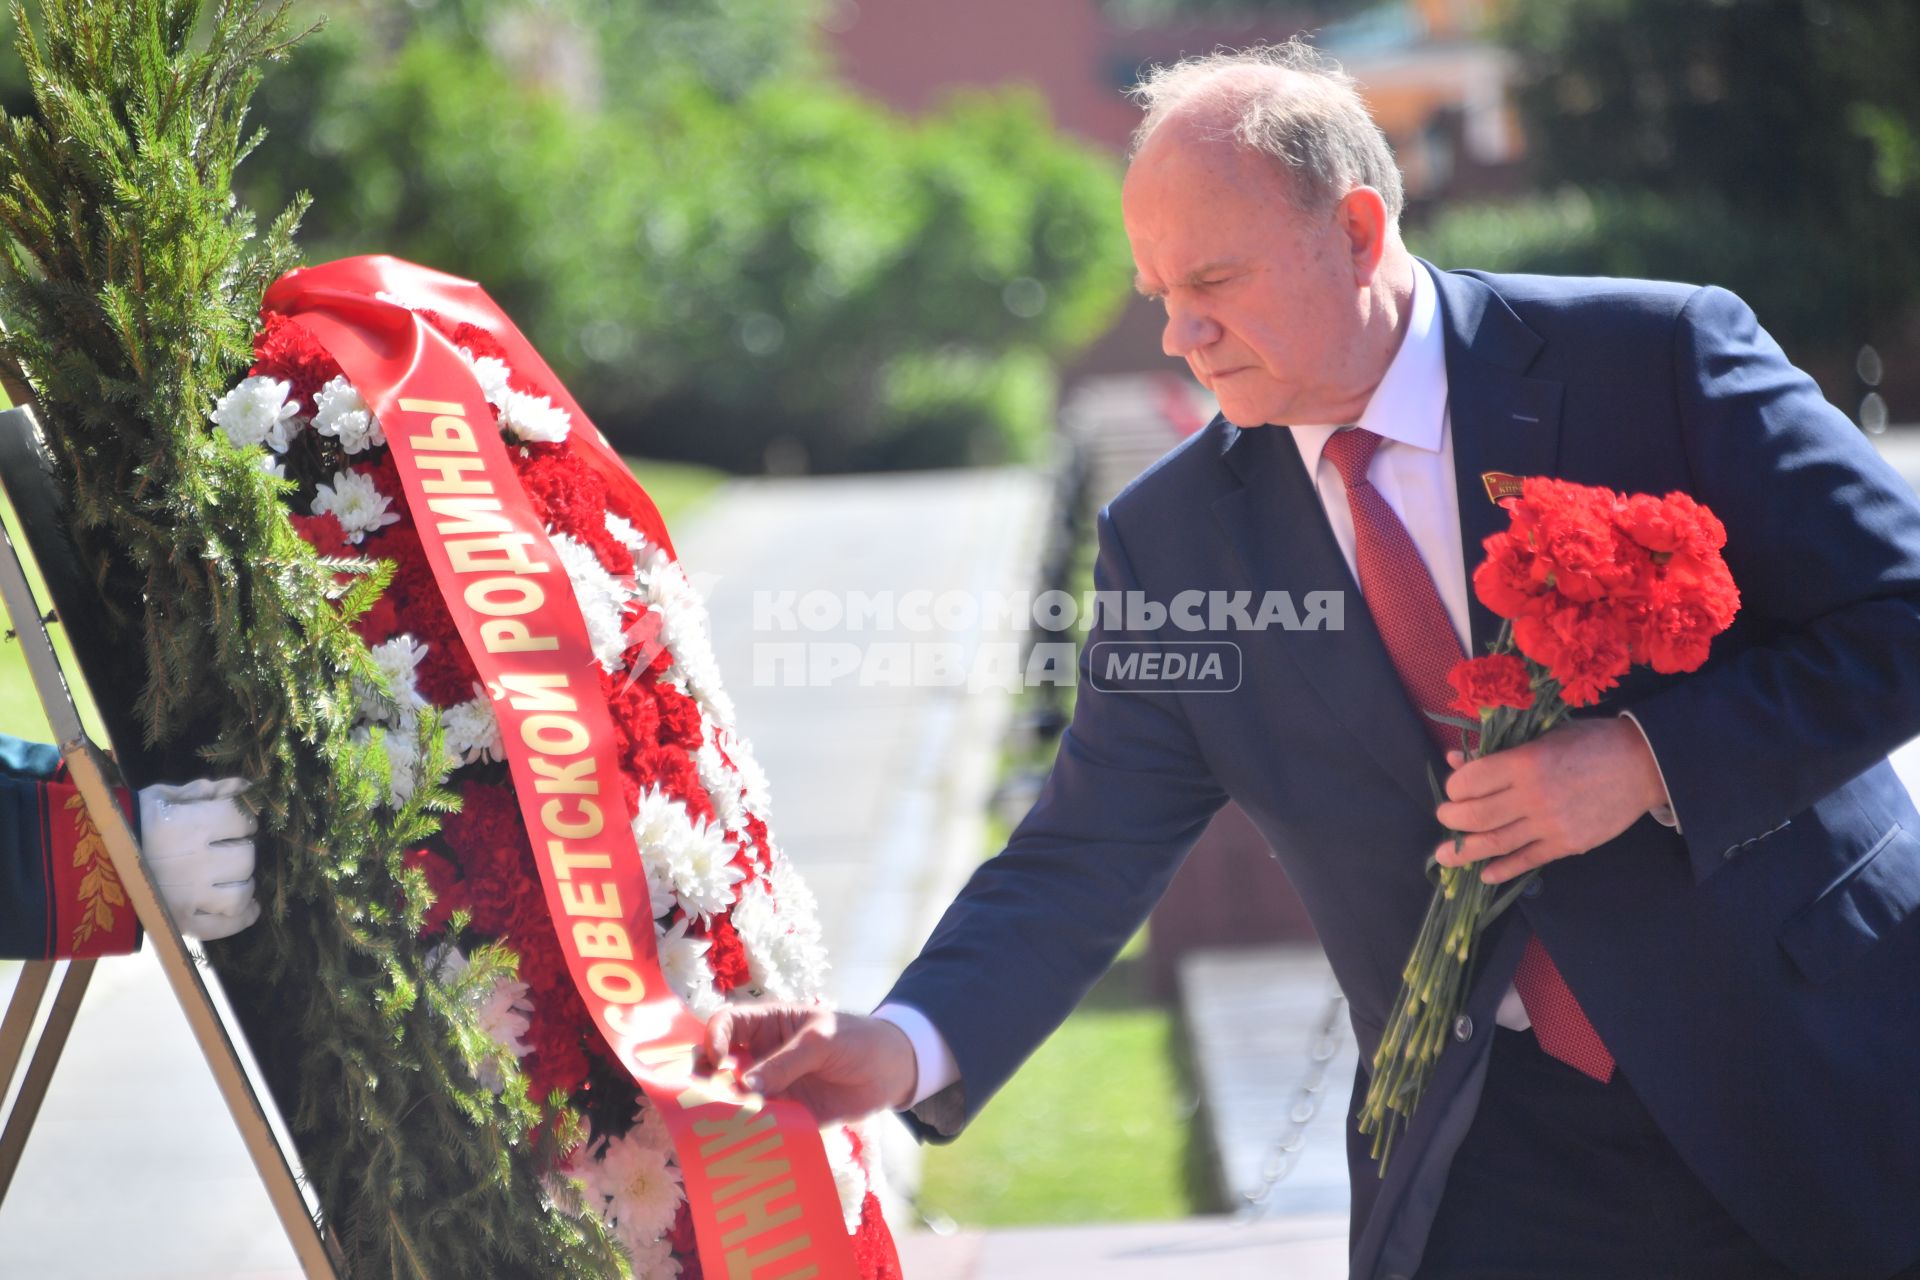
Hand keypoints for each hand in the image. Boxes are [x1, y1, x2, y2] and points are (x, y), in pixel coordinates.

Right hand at [138, 778, 259, 940]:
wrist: (88, 858)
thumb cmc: (131, 821)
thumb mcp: (165, 796)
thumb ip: (208, 790)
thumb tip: (247, 787)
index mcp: (190, 826)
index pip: (241, 821)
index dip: (244, 820)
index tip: (236, 822)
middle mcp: (193, 864)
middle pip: (245, 858)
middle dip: (243, 850)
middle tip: (232, 848)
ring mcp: (187, 897)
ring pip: (239, 894)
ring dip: (244, 883)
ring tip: (235, 876)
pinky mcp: (180, 923)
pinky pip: (222, 927)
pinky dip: (241, 918)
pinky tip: (249, 907)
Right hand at [701, 1005, 916, 1125]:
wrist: (892, 1069)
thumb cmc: (855, 1039)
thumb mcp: (821, 1041)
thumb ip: (785, 1063)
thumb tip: (745, 1088)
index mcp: (766, 1025)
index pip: (726, 1024)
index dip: (714, 1038)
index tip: (718, 1060)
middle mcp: (761, 1057)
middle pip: (721, 1066)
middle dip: (707, 1081)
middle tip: (699, 1100)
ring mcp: (772, 1088)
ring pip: (737, 1100)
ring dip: (728, 1113)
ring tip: (721, 1129)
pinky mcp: (787, 1116)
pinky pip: (763, 1125)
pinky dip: (754, 1134)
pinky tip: (748, 1145)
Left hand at [1433, 718, 1666, 884]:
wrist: (1643, 765)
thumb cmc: (1590, 742)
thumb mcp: (1542, 736)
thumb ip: (1497, 750)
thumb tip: (1455, 760)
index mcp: (1525, 762)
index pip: (1471, 781)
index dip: (1454, 788)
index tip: (1453, 789)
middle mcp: (1534, 795)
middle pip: (1476, 815)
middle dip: (1452, 819)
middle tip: (1445, 818)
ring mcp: (1551, 824)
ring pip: (1496, 842)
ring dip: (1465, 851)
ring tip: (1446, 857)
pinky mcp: (1567, 844)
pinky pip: (1527, 861)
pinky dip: (1502, 869)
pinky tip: (1485, 873)